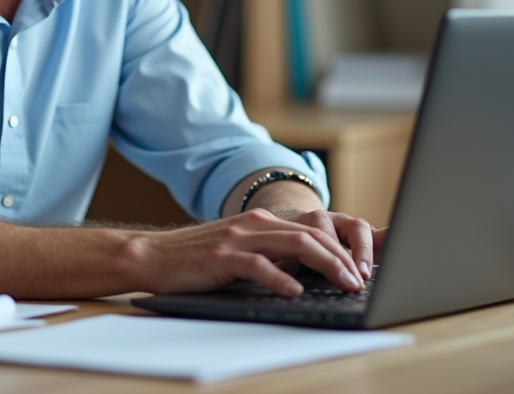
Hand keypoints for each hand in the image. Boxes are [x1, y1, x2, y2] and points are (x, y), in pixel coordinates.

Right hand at [128, 208, 364, 297]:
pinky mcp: (222, 256)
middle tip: (360, 280)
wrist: (153, 256)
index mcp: (261, 221)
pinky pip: (258, 265)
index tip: (359, 270)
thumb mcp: (239, 249)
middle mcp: (254, 224)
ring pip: (293, 246)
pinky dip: (281, 278)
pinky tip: (295, 291)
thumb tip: (305, 273)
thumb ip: (268, 253)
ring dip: (324, 265)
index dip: (340, 249)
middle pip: (310, 235)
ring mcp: (238, 238)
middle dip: (341, 258)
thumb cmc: (197, 259)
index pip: (312, 231)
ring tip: (343, 283)